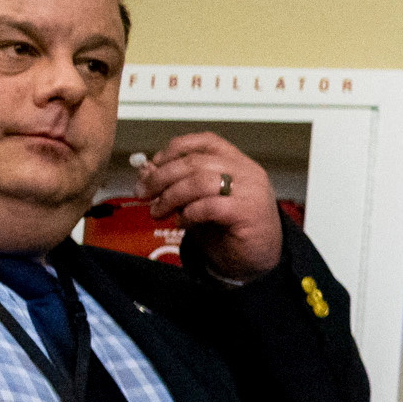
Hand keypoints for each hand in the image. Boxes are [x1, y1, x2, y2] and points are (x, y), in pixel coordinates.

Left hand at [135, 130, 284, 282]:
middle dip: (161, 176)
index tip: (154, 164)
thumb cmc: (231, 230)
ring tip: (158, 211)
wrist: (259, 260)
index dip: (175, 149)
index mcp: (238, 163)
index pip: (206, 141)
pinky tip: (183, 222)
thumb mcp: (201, 202)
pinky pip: (209, 206)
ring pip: (199, 181)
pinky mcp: (248, 213)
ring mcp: (250, 191)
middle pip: (195, 161)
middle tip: (143, 192)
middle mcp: (247, 172)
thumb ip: (178, 185)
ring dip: (170, 196)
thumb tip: (146, 172)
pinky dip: (188, 214)